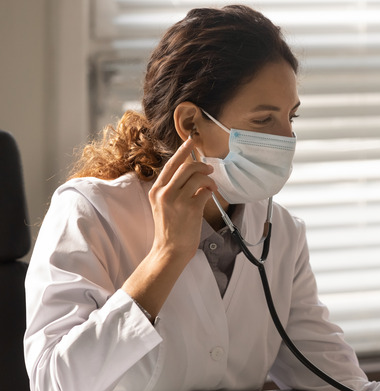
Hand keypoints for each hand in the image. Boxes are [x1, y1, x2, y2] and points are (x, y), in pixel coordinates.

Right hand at [148, 137, 215, 259]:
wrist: (169, 250)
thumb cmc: (170, 228)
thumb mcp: (163, 205)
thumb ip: (172, 188)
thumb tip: (192, 173)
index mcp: (156, 190)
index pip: (170, 165)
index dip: (182, 151)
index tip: (190, 141)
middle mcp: (164, 192)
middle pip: (186, 167)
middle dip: (201, 165)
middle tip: (209, 169)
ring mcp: (176, 200)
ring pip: (197, 177)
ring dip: (209, 179)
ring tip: (212, 186)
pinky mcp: (190, 208)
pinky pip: (205, 192)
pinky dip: (210, 192)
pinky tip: (210, 196)